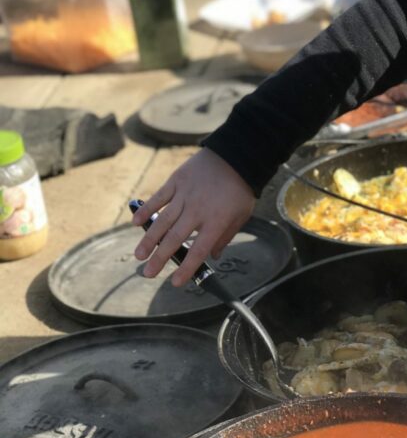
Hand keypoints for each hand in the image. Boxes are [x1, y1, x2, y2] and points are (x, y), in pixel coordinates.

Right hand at [132, 148, 254, 285]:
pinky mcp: (176, 181)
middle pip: (174, 239)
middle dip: (160, 259)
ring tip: (139, 255)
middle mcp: (197, 211)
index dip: (186, 268)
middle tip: (148, 274)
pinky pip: (158, 198)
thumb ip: (225, 237)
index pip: (198, 251)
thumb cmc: (240, 189)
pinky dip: (146, 210)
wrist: (236, 155)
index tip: (176, 282)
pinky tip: (135, 223)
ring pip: (162, 221)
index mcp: (215, 222)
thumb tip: (213, 256)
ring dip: (148, 240)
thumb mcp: (241, 217)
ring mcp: (184, 195)